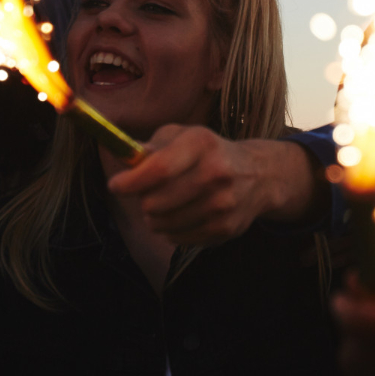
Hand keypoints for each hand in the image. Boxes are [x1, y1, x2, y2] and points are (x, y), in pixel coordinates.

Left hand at [106, 126, 320, 244]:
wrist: (258, 176)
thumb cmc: (208, 153)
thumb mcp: (183, 136)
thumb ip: (151, 146)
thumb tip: (122, 156)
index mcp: (201, 143)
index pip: (159, 169)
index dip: (131, 182)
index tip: (116, 186)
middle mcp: (216, 173)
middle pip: (155, 202)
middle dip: (143, 199)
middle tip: (150, 193)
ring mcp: (222, 204)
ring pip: (162, 224)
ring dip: (155, 217)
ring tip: (166, 205)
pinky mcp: (225, 229)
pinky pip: (177, 238)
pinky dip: (171, 230)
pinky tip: (182, 215)